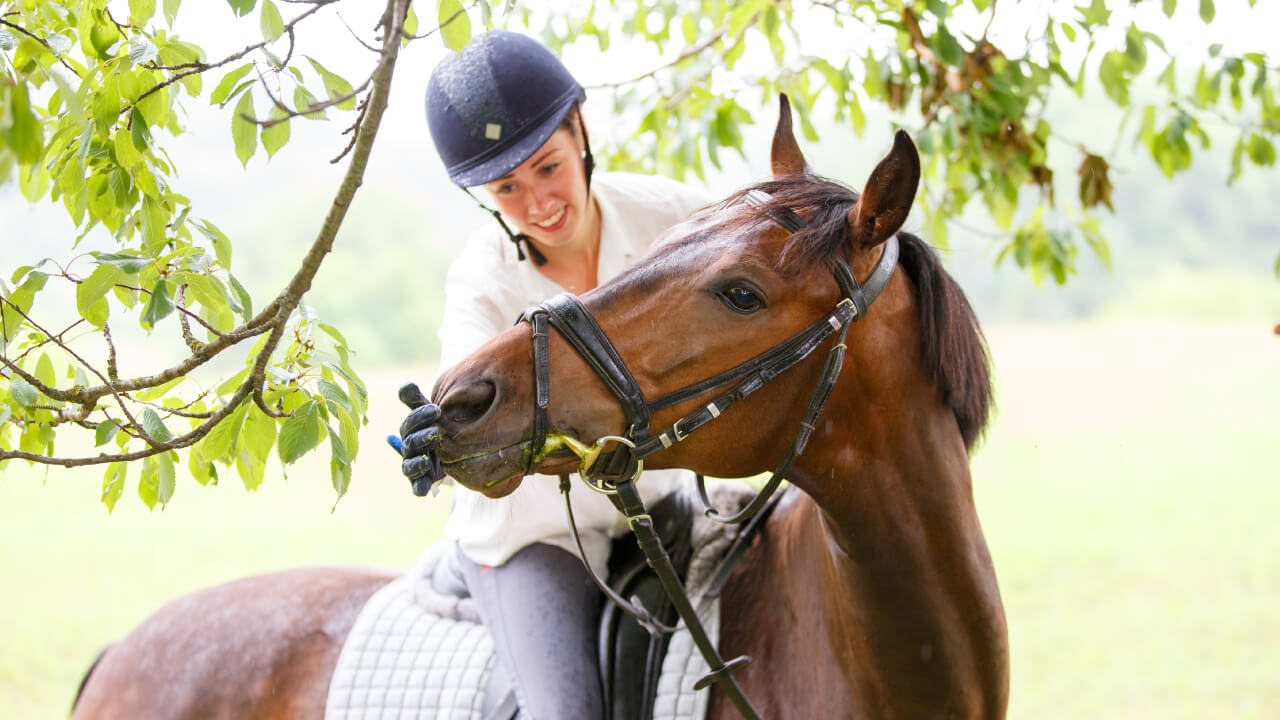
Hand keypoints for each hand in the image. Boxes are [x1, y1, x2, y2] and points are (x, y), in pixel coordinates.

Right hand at [392, 382, 444, 496]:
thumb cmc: (434, 426)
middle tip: (438, 432)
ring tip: (427, 460)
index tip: (437, 410)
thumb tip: (406, 386)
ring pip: (410, 466)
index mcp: (409, 429)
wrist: (447, 450)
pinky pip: (417, 486)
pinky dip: (419, 488)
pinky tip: (424, 490)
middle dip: (423, 438)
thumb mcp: (428, 412)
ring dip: (417, 464)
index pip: (411, 422)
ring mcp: (413, 465)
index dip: (421, 416)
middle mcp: (408, 448)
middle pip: (411, 443)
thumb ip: (417, 400)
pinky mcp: (420, 481)